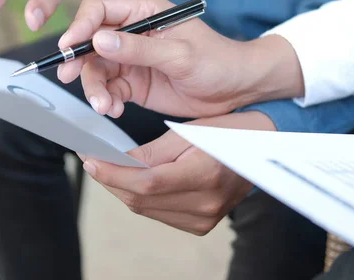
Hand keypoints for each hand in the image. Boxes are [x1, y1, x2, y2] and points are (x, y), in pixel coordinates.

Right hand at [58, 0, 303, 118]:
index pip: (100, 9)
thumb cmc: (217, 61)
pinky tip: (114, 109)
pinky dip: (106, 100)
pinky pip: (109, 89)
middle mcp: (133, 33)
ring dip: (94, 87)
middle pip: (91, 41)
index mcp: (145, 11)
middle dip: (79, 61)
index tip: (70, 47)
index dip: (80, 26)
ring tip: (105, 105)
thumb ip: (139, 49)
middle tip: (70, 78)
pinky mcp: (134, 82)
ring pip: (96, 69)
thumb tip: (99, 42)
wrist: (236, 90)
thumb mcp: (179, 55)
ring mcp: (132, 59)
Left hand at [79, 111, 275, 234]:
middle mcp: (206, 203)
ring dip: (123, 190)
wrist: (263, 148)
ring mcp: (205, 217)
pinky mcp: (203, 223)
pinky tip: (134, 182)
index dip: (112, 174)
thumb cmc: (229, 130)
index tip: (91, 160)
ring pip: (147, 210)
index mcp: (205, 174)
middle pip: (142, 200)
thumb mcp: (189, 131)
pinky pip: (161, 214)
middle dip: (111, 180)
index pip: (145, 183)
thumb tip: (117, 161)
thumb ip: (152, 151)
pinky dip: (142, 199)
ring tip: (109, 169)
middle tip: (93, 161)